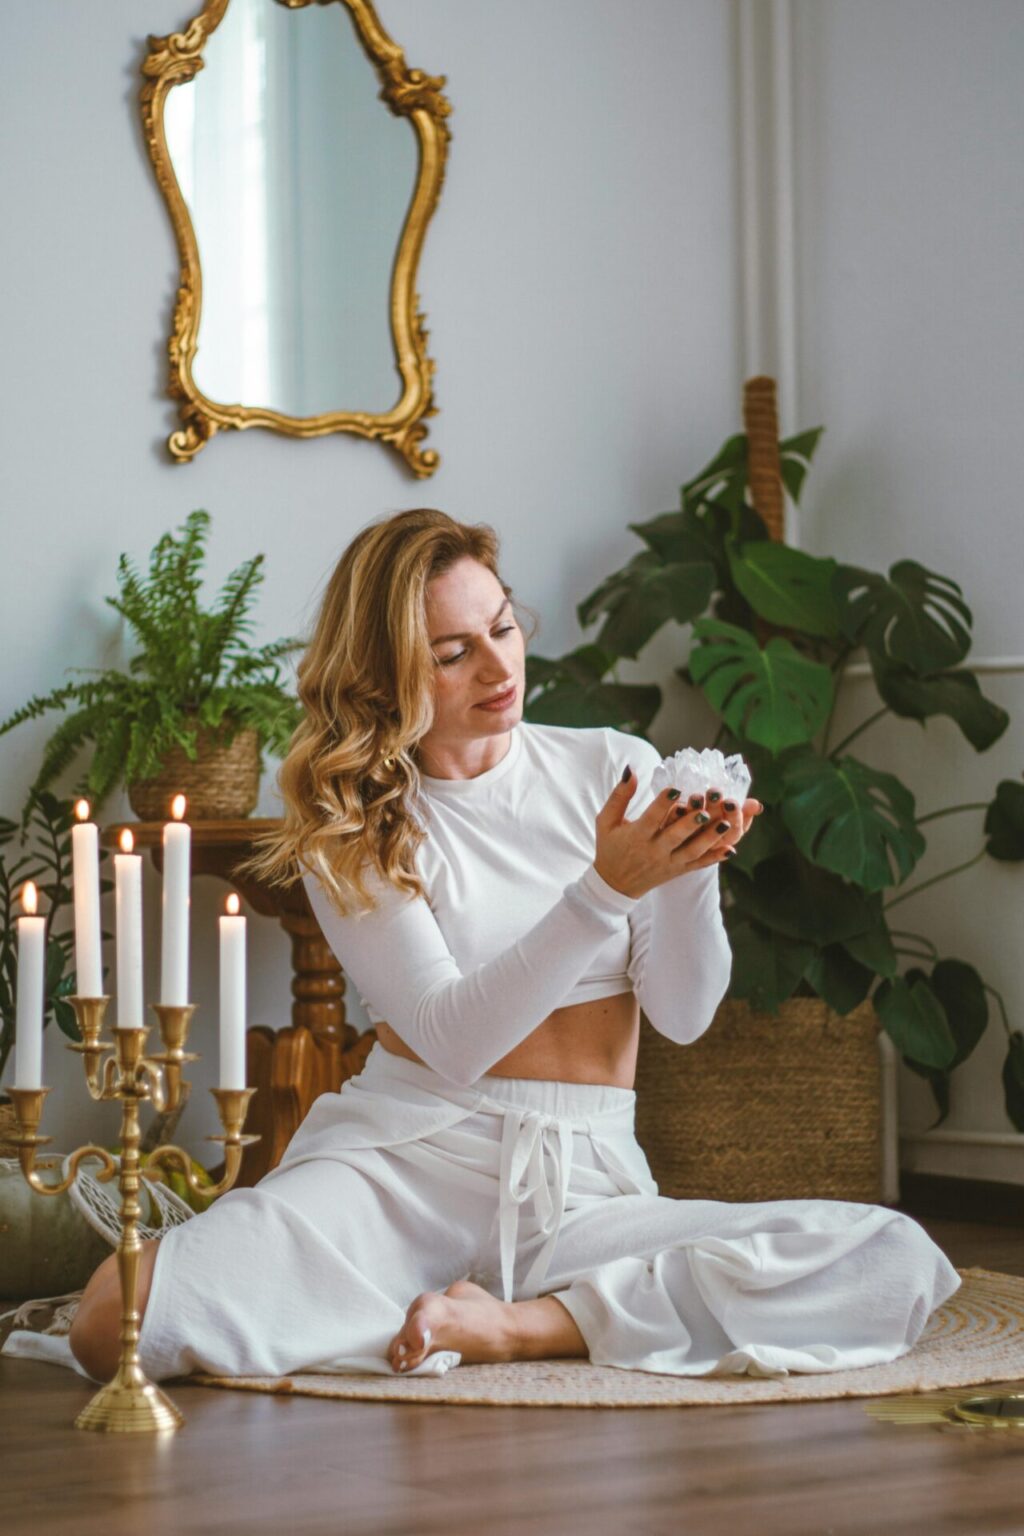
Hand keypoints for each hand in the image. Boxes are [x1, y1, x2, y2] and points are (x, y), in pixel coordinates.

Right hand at [593, 772, 762, 898]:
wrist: (614, 884)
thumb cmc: (610, 847)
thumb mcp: (606, 821)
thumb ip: (619, 796)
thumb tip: (632, 770)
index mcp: (636, 836)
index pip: (651, 819)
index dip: (662, 804)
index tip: (676, 788)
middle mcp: (653, 851)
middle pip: (675, 837)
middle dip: (690, 823)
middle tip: (705, 809)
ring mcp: (668, 863)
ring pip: (692, 852)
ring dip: (709, 839)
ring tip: (726, 824)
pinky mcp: (678, 871)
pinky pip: (698, 866)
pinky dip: (714, 859)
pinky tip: (730, 850)